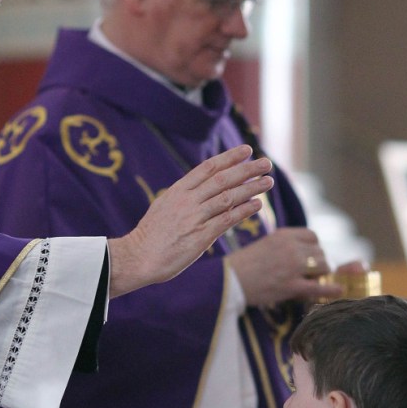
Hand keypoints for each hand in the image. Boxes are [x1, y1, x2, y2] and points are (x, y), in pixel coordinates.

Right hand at [108, 145, 272, 297]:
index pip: (208, 168)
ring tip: (268, 182)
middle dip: (246, 169)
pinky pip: (227, 219)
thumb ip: (183, 198)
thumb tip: (199, 191)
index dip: (229, 157)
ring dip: (251, 188)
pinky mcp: (201, 236)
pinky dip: (243, 211)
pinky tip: (257, 205)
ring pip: (228, 197)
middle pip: (222, 179)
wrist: (138, 257)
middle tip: (266, 162)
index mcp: (178, 191)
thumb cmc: (150, 236)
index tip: (246, 150)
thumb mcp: (164, 207)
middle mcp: (188, 200)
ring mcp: (195, 217)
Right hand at [228, 227, 337, 306]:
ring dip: (323, 273)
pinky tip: (340, 290)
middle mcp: (291, 248)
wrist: (227, 280)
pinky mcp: (291, 286)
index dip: (314, 246)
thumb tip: (303, 251)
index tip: (311, 254)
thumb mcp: (264, 245)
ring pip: (322, 266)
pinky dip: (332, 289)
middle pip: (320, 251)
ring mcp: (292, 267)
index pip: (312, 236)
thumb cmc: (242, 264)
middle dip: (320, 261)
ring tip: (317, 278)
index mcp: (283, 235)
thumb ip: (284, 245)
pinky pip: (319, 287)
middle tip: (315, 270)